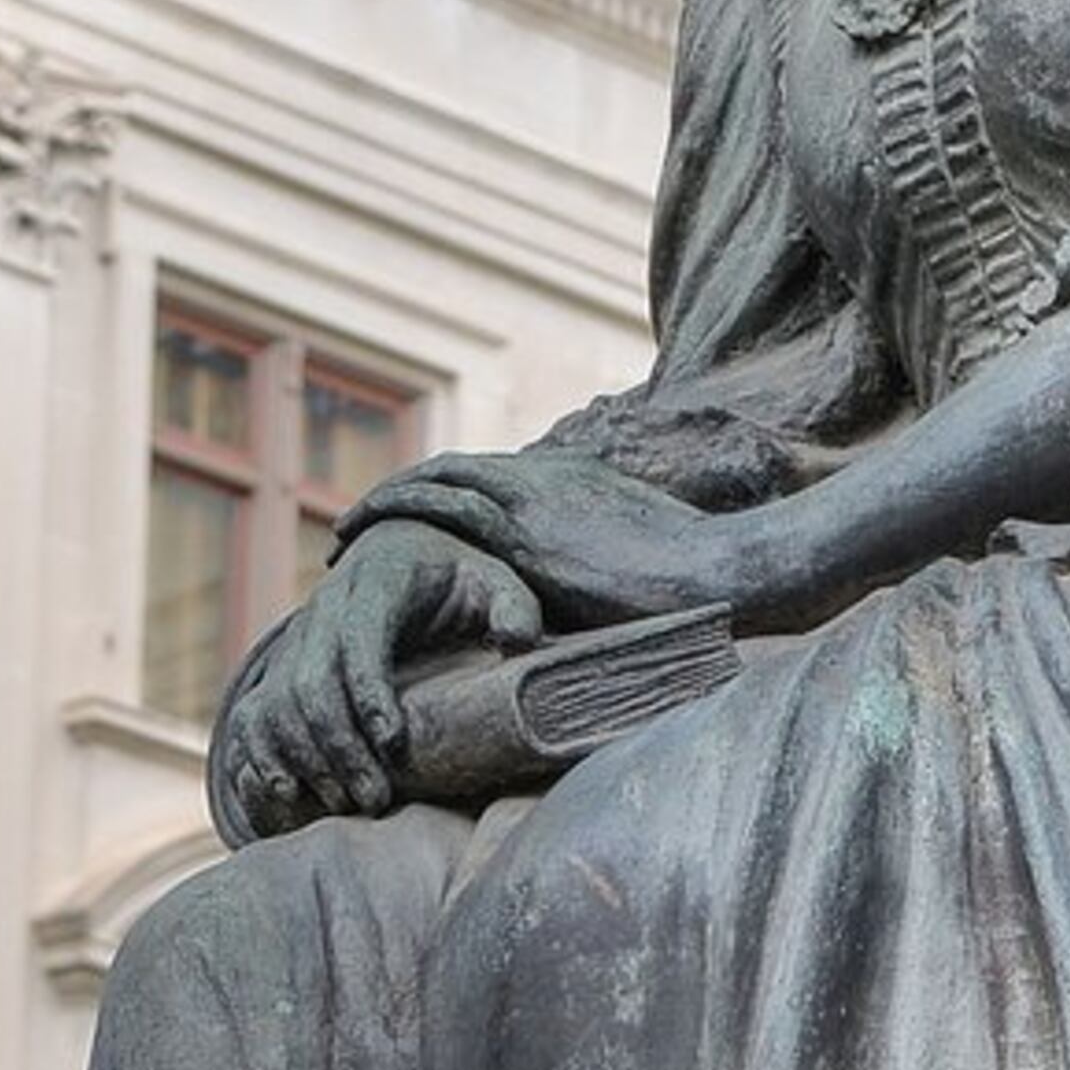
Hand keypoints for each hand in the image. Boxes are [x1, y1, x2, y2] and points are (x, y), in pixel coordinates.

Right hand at [208, 529, 538, 842]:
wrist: (400, 549)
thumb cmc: (457, 576)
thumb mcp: (496, 580)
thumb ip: (515, 607)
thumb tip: (517, 642)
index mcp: (376, 581)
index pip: (358, 640)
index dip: (368, 693)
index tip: (392, 743)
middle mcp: (326, 606)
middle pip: (312, 681)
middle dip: (339, 746)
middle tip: (376, 798)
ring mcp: (299, 637)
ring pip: (279, 702)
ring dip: (307, 758)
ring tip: (348, 802)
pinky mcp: (284, 664)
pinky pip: (257, 712)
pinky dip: (265, 753)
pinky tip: (291, 791)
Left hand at [349, 445, 736, 631]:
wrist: (723, 569)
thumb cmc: (700, 580)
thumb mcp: (650, 560)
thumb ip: (613, 564)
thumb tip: (608, 597)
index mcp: (576, 481)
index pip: (494, 478)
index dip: (446, 496)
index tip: (416, 522)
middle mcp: (548, 478)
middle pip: (454, 472)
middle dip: (402, 495)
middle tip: (358, 525)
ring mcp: (535, 497)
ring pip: (436, 482)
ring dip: (385, 502)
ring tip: (345, 535)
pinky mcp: (526, 529)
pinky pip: (441, 510)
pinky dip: (395, 516)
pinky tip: (362, 543)